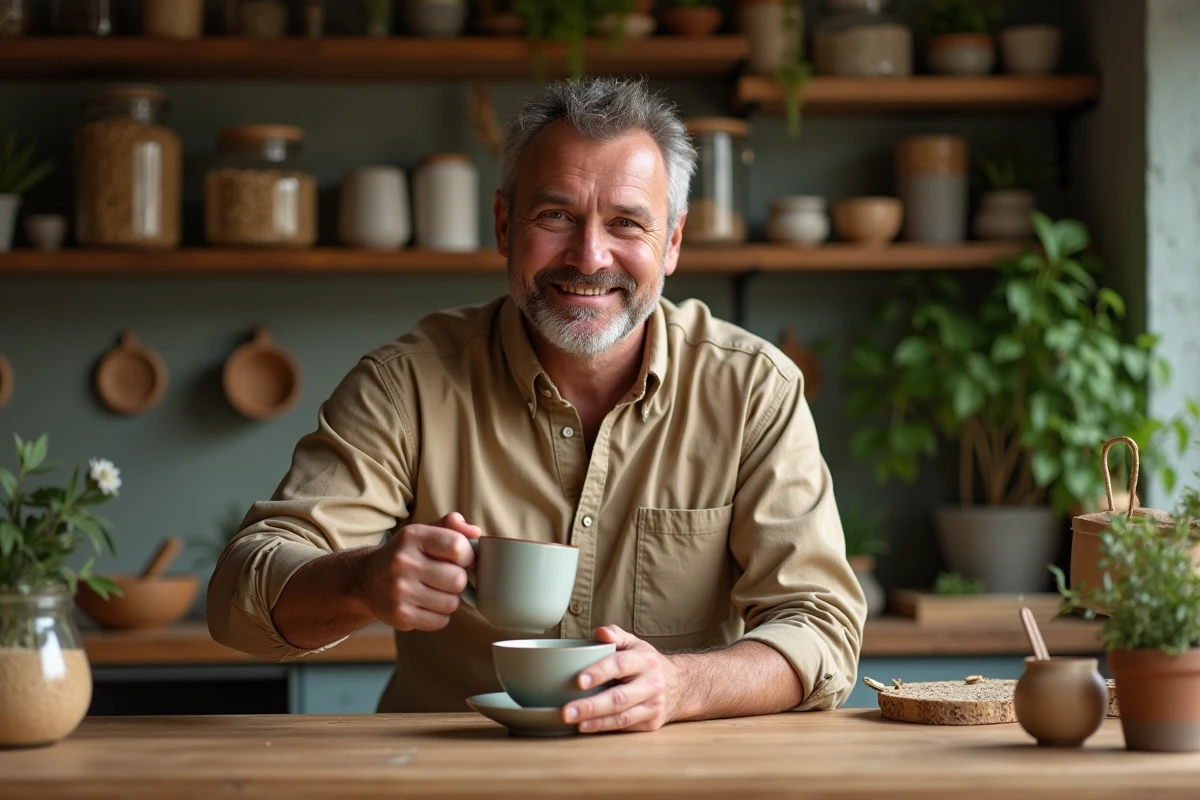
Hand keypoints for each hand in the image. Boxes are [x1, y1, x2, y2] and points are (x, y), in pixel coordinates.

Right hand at [357, 512, 480, 631]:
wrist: (368, 579)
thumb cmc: (406, 554)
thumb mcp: (424, 532)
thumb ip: (452, 526)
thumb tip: (476, 532)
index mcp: (412, 536)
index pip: (457, 546)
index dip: (467, 555)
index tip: (461, 559)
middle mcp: (403, 562)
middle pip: (458, 579)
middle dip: (458, 580)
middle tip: (447, 577)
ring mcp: (399, 590)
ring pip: (451, 603)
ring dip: (450, 599)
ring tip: (436, 591)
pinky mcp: (399, 615)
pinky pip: (440, 621)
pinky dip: (439, 615)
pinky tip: (426, 604)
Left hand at [562, 625, 680, 732]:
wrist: (680, 685)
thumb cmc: (647, 663)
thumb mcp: (635, 643)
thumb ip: (615, 634)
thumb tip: (600, 633)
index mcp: (645, 660)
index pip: (621, 664)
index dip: (599, 672)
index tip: (578, 681)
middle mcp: (652, 684)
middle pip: (619, 698)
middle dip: (591, 706)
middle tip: (566, 711)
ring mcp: (653, 706)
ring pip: (622, 717)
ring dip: (595, 721)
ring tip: (573, 721)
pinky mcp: (651, 723)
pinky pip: (625, 727)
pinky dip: (604, 728)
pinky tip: (586, 726)